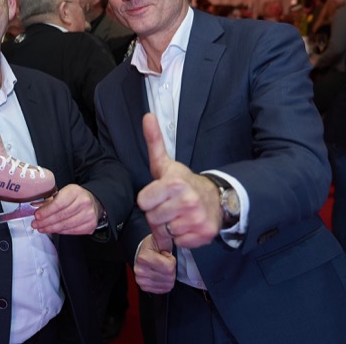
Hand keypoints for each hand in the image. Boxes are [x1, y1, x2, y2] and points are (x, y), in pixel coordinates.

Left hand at [31, 184, 99, 234]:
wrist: (93, 202)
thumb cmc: (75, 197)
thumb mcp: (63, 193)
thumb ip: (50, 200)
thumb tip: (35, 207)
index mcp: (75, 191)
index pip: (58, 204)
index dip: (46, 211)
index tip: (37, 216)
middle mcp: (84, 202)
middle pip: (61, 216)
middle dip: (46, 222)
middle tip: (36, 224)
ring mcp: (88, 215)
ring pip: (66, 225)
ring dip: (51, 228)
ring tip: (42, 228)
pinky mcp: (90, 225)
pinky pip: (72, 231)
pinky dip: (60, 231)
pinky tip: (53, 230)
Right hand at [133, 233, 175, 293]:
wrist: (142, 252)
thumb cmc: (152, 247)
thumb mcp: (159, 239)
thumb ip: (166, 238)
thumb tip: (172, 232)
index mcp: (143, 258)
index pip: (169, 268)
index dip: (171, 260)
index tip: (164, 255)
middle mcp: (140, 270)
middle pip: (169, 277)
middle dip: (170, 269)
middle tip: (163, 262)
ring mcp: (141, 279)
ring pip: (167, 284)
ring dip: (168, 277)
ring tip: (160, 268)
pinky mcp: (144, 287)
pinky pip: (163, 290)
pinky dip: (164, 283)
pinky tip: (159, 275)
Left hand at [137, 113, 221, 247]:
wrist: (216, 199)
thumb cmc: (183, 182)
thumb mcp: (166, 163)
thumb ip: (154, 142)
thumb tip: (147, 116)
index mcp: (175, 183)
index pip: (143, 202)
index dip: (149, 199)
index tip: (159, 194)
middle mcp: (187, 201)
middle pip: (152, 218)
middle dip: (157, 214)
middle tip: (169, 205)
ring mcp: (196, 219)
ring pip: (164, 232)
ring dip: (168, 226)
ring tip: (177, 214)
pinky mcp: (203, 234)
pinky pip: (177, 242)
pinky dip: (180, 236)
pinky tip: (187, 224)